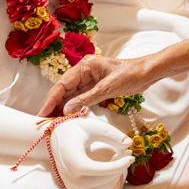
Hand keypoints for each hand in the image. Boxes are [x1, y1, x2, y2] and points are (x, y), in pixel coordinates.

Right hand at [41, 55, 155, 116]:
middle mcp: (84, 71)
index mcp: (85, 66)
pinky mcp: (95, 87)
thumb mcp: (107, 88)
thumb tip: (66, 109)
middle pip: (64, 90)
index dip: (51, 99)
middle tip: (44, 121)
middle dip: (54, 105)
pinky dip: (73, 107)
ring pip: (71, 95)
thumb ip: (85, 99)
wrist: (146, 73)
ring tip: (53, 122)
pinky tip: (67, 117)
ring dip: (62, 108)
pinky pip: (80, 98)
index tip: (42, 113)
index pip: (62, 83)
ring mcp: (89, 79)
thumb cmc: (129, 75)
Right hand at [47, 114, 131, 188]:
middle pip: (103, 180)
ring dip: (115, 176)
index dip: (118, 165)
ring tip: (118, 161)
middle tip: (126, 155)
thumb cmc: (76, 131)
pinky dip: (107, 184)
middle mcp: (70, 178)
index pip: (100, 170)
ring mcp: (72, 188)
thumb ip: (111, 133)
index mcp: (73, 161)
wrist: (56, 140)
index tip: (131, 156)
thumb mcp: (93, 126)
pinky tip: (109, 171)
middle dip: (119, 169)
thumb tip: (129, 144)